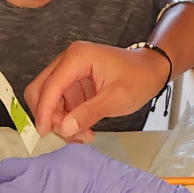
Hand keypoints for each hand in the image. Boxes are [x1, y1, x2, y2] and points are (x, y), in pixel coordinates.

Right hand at [25, 41, 169, 142]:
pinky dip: (68, 118)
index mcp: (77, 57)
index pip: (50, 86)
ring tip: (83, 135)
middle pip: (41, 90)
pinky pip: (61, 103)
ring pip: (49, 100)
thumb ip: (88, 113)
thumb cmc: (139, 77)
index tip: (45, 132)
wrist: (152, 69)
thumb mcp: (117, 99)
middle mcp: (68, 61)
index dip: (44, 111)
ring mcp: (70, 72)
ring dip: (60, 120)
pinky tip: (84, 129)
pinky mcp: (73, 83)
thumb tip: (64, 128)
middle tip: (68, 134)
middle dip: (50, 115)